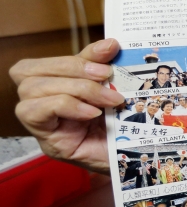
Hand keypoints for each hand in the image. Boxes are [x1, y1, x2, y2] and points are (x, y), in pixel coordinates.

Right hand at [11, 39, 122, 172]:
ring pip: (33, 89)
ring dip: (76, 88)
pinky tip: (91, 113)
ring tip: (108, 99)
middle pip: (30, 71)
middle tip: (107, 75)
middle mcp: (39, 103)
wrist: (136, 162)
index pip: (44, 62)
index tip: (110, 49)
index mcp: (54, 87)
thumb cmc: (123, 128)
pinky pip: (36, 111)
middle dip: (73, 67)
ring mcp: (39, 122)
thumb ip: (103, 69)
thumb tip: (109, 43)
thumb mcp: (112, 92)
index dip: (73, 53)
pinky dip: (66, 106)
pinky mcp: (45, 139)